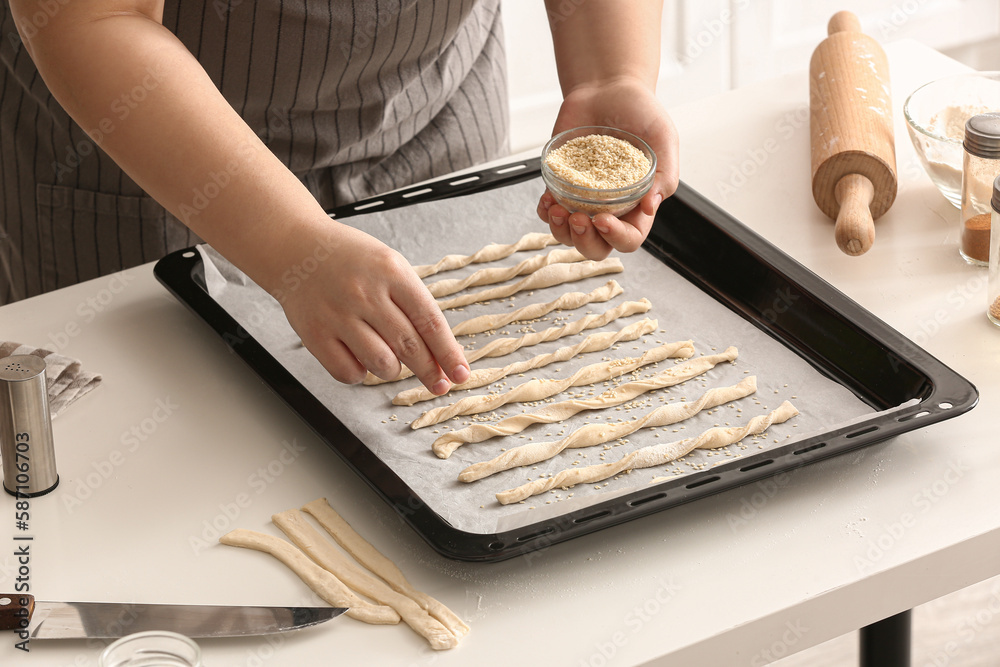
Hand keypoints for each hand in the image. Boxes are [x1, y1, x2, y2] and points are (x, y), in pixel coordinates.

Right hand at [270, 222, 470, 393]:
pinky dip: (360, 373)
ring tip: (390, 361)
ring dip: (393, 371)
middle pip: (410, 346)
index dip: (449, 353)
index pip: (430, 322)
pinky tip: (360, 359)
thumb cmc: (351, 260)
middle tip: (439, 384)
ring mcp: (338, 315)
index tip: (460, 374)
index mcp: (392, 273)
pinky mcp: (315, 334)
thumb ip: (414, 305)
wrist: (296, 248)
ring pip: (381, 364)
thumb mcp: (390, 267)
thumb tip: (440, 353)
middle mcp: (366, 294)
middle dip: (430, 372)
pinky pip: (348, 372)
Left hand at [537, 78, 678, 258]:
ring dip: (560, 230)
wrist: (608, 87)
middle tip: (578, 218)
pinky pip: (550, 212)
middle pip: (597, 247)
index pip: (630, 238)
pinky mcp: (562, 185)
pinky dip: (545, 212)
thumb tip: (651, 207)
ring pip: (569, 235)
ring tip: (556, 208)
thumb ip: (665, 175)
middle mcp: (610, 207)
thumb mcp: (664, 138)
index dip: (615, 237)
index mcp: (638, 204)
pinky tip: (546, 200)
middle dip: (584, 241)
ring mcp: (583, 199)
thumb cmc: (641, 112)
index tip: (602, 218)